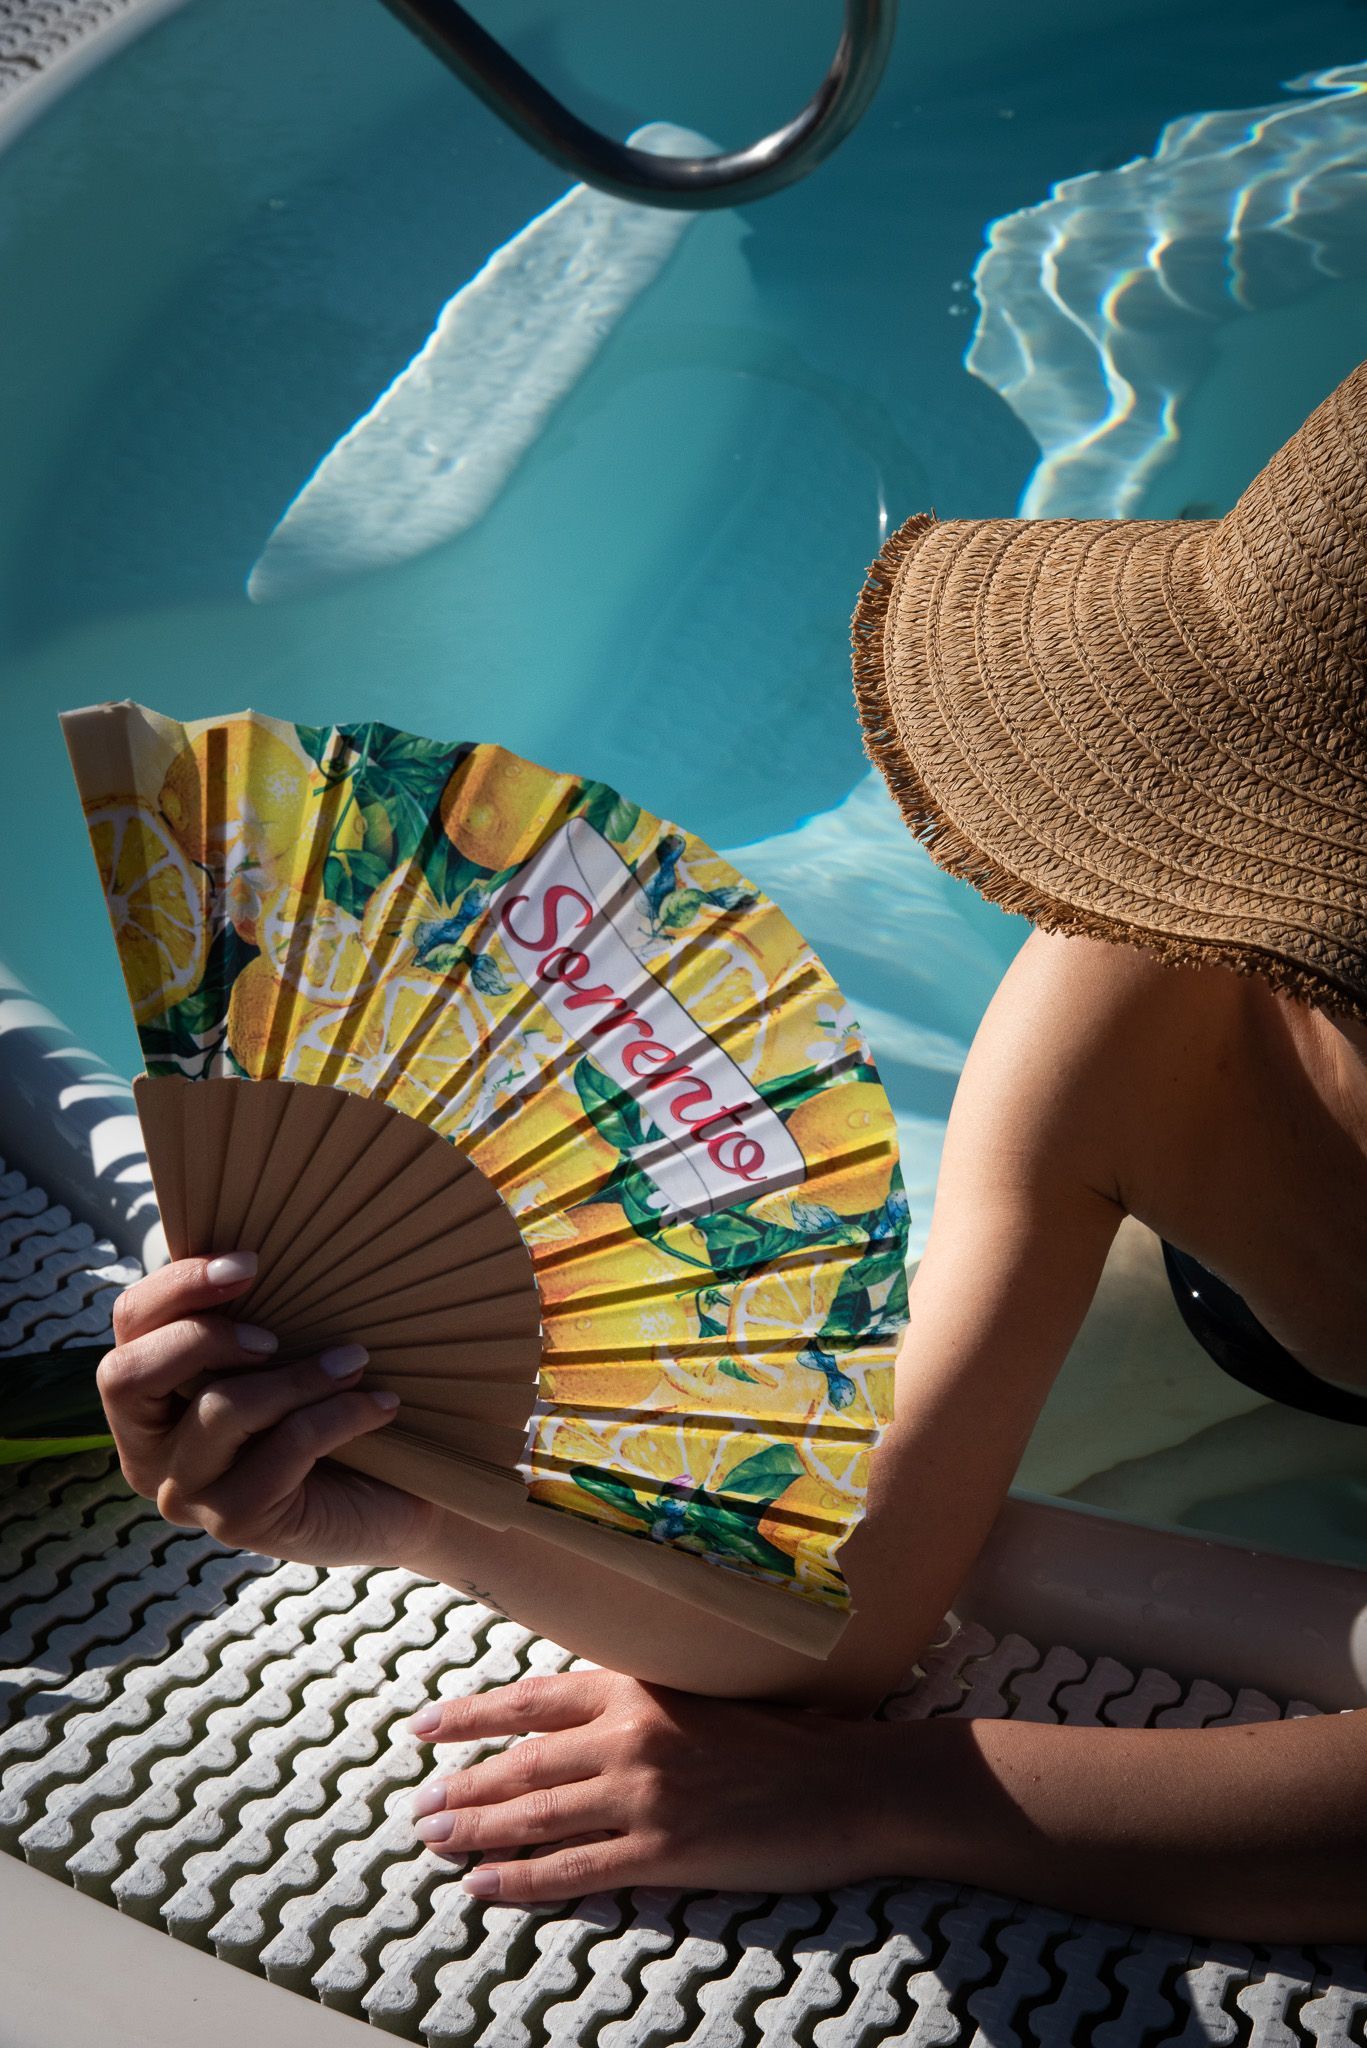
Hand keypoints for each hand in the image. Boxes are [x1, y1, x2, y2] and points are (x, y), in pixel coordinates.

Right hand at [99, 1252, 439, 1566]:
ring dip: (299, 1376)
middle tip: (275, 1335)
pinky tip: (379, 1405)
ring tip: (355, 1361)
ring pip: (221, 1409)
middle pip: (126, 1375)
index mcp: (147, 1397)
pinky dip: (338, 1414)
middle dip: (203, 1336)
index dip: (179, 1284)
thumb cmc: (327, 1412)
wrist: (390, 1500)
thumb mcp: (281, 1356)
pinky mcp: (234, 1522)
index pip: (129, 1324)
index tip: (249, 1264)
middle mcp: (147, 1450)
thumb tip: (257, 1254)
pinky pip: (284, 1448)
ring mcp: (185, 1493)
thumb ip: (253, 1317)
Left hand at [407, 1669, 898, 1901]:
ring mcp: (643, 1796)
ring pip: (534, 1815)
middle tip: (418, 1807)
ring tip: (432, 1840)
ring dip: (474, 1829)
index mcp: (637, 1687)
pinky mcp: (663, 1854)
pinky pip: (573, 1870)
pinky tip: (482, 1886)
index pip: (531, 1700)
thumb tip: (579, 1718)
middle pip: (520, 1762)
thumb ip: (640, 1702)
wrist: (850, 1782)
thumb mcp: (703, 1693)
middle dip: (461, 1785)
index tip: (425, 1726)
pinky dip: (519, 1880)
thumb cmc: (786, 1737)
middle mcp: (629, 1735)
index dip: (470, 1714)